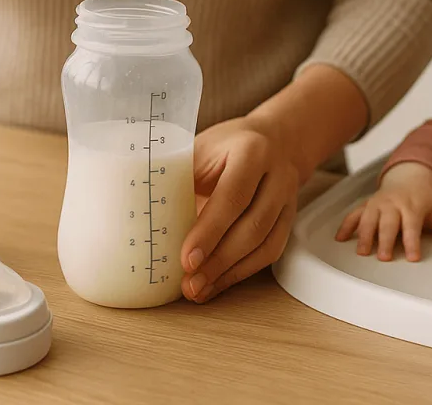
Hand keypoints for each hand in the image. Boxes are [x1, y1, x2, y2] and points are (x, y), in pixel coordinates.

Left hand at [180, 116, 300, 303]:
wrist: (273, 141)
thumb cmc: (227, 146)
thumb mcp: (201, 149)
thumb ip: (179, 178)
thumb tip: (142, 216)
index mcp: (251, 151)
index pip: (233, 196)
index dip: (210, 231)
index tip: (186, 259)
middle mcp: (277, 176)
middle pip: (252, 226)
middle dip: (219, 260)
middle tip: (190, 283)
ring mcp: (287, 200)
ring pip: (264, 245)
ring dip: (229, 273)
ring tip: (198, 289)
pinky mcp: (288, 220)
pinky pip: (270, 253)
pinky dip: (242, 272)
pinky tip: (218, 283)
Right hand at [335, 162, 431, 261]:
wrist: (411, 175)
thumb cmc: (425, 197)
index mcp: (412, 206)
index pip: (412, 225)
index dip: (412, 242)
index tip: (413, 257)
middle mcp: (393, 204)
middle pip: (387, 223)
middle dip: (385, 240)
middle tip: (384, 257)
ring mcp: (378, 203)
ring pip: (368, 218)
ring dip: (364, 235)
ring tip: (362, 252)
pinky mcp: (367, 204)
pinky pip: (354, 214)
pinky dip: (346, 225)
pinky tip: (340, 238)